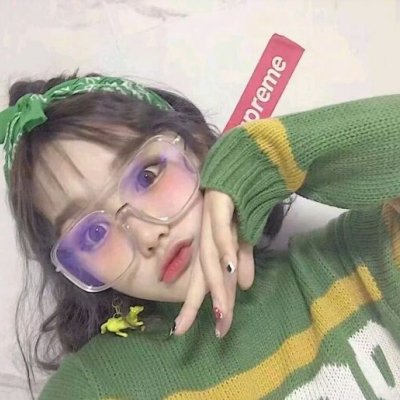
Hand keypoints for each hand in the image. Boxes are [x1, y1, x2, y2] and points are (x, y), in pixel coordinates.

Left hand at [173, 190, 254, 337]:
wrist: (250, 156)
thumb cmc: (244, 194)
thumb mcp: (246, 231)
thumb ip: (244, 257)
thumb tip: (245, 287)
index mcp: (210, 239)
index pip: (202, 276)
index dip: (196, 302)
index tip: (198, 328)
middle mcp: (205, 231)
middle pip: (199, 271)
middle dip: (193, 302)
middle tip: (185, 332)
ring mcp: (210, 216)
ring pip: (210, 255)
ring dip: (216, 285)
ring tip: (220, 314)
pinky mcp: (220, 200)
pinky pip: (222, 227)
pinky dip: (228, 249)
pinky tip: (230, 271)